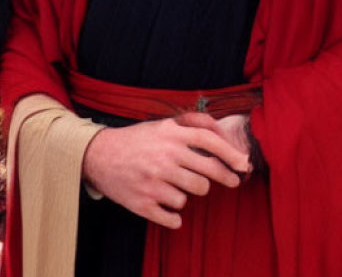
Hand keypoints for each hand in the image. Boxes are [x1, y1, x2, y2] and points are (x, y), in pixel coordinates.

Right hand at [81, 112, 251, 229]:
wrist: (98, 156)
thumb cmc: (137, 140)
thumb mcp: (162, 124)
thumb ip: (192, 124)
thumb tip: (222, 130)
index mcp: (170, 135)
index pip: (210, 142)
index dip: (231, 155)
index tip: (243, 165)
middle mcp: (164, 157)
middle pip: (207, 176)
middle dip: (219, 179)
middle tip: (226, 181)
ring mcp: (154, 182)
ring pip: (191, 197)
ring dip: (187, 193)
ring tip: (173, 184)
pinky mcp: (144, 203)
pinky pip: (174, 217)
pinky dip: (173, 215)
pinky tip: (164, 203)